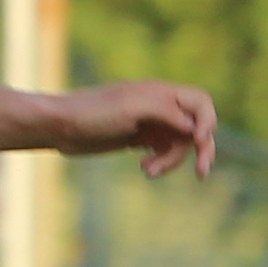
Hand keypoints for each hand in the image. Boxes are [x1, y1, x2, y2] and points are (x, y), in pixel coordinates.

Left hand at [48, 80, 219, 174]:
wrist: (60, 125)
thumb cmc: (94, 112)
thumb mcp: (133, 108)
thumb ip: (167, 112)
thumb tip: (194, 128)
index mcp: (161, 92)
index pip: (201, 102)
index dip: (207, 122)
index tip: (196, 142)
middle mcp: (159, 106)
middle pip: (195, 127)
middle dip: (199, 149)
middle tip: (202, 173)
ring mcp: (149, 124)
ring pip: (178, 144)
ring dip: (171, 161)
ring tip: (148, 172)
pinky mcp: (138, 139)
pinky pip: (162, 152)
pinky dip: (160, 163)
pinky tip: (145, 169)